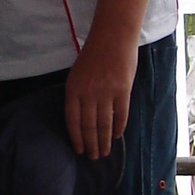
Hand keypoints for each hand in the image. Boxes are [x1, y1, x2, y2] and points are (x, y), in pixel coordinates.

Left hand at [65, 38, 136, 159]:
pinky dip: (118, 127)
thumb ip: (78, 95)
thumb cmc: (93, 55)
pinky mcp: (122, 91)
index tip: (79, 150)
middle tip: (93, 157)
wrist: (113, 37)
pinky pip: (120, 115)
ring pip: (104, 124)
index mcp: (73, 90)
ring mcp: (106, 93)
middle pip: (89, 126)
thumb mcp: (77, 74)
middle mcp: (88, 94)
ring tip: (104, 152)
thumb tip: (81, 118)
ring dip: (104, 141)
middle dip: (91, 144)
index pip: (73, 120)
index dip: (76, 138)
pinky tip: (116, 136)